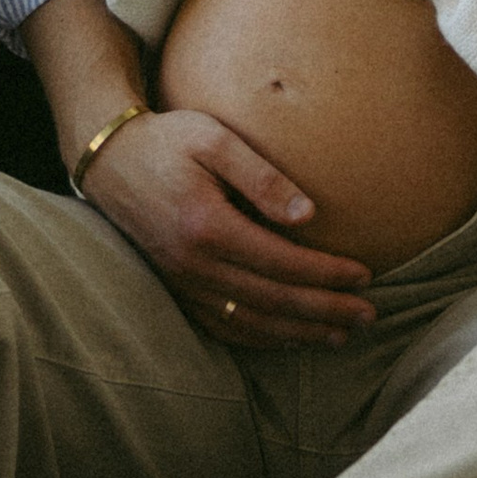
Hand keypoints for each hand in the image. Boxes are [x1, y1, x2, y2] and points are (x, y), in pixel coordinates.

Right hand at [77, 105, 375, 347]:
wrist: (108, 159)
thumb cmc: (167, 139)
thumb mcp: (215, 139)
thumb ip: (262, 177)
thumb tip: (310, 216)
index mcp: (207, 226)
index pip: (282, 263)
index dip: (327, 274)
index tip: (365, 275)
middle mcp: (194, 264)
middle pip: (272, 301)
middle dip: (325, 312)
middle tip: (368, 316)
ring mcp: (182, 282)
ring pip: (249, 322)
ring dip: (298, 333)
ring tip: (339, 336)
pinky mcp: (176, 288)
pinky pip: (222, 325)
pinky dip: (260, 338)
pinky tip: (287, 338)